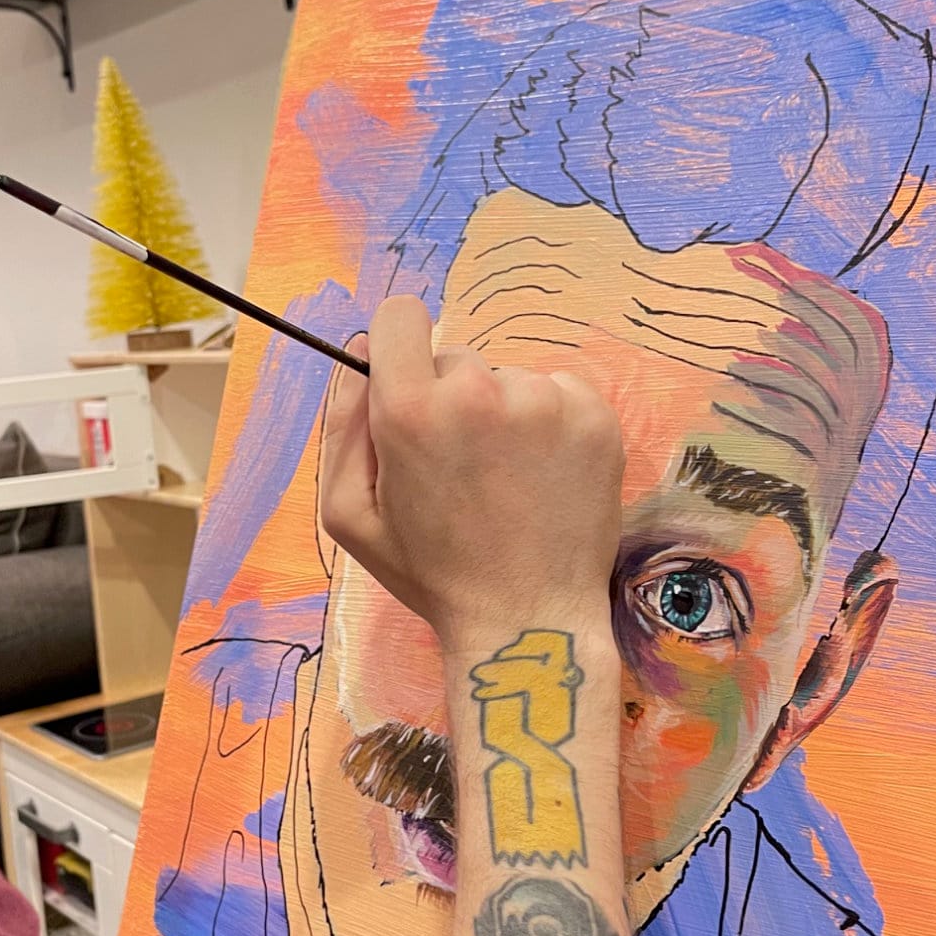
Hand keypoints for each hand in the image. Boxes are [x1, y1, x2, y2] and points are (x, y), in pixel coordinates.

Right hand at [319, 295, 624, 645]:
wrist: (529, 619)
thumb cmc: (432, 573)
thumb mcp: (348, 513)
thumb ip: (342, 421)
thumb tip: (360, 348)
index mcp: (411, 410)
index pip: (400, 316)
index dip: (398, 347)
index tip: (409, 383)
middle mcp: (479, 391)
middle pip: (453, 358)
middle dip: (449, 398)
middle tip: (461, 467)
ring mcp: (543, 401)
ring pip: (507, 377)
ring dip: (503, 413)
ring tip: (506, 481)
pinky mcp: (594, 416)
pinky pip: (557, 390)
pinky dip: (549, 424)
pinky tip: (542, 476)